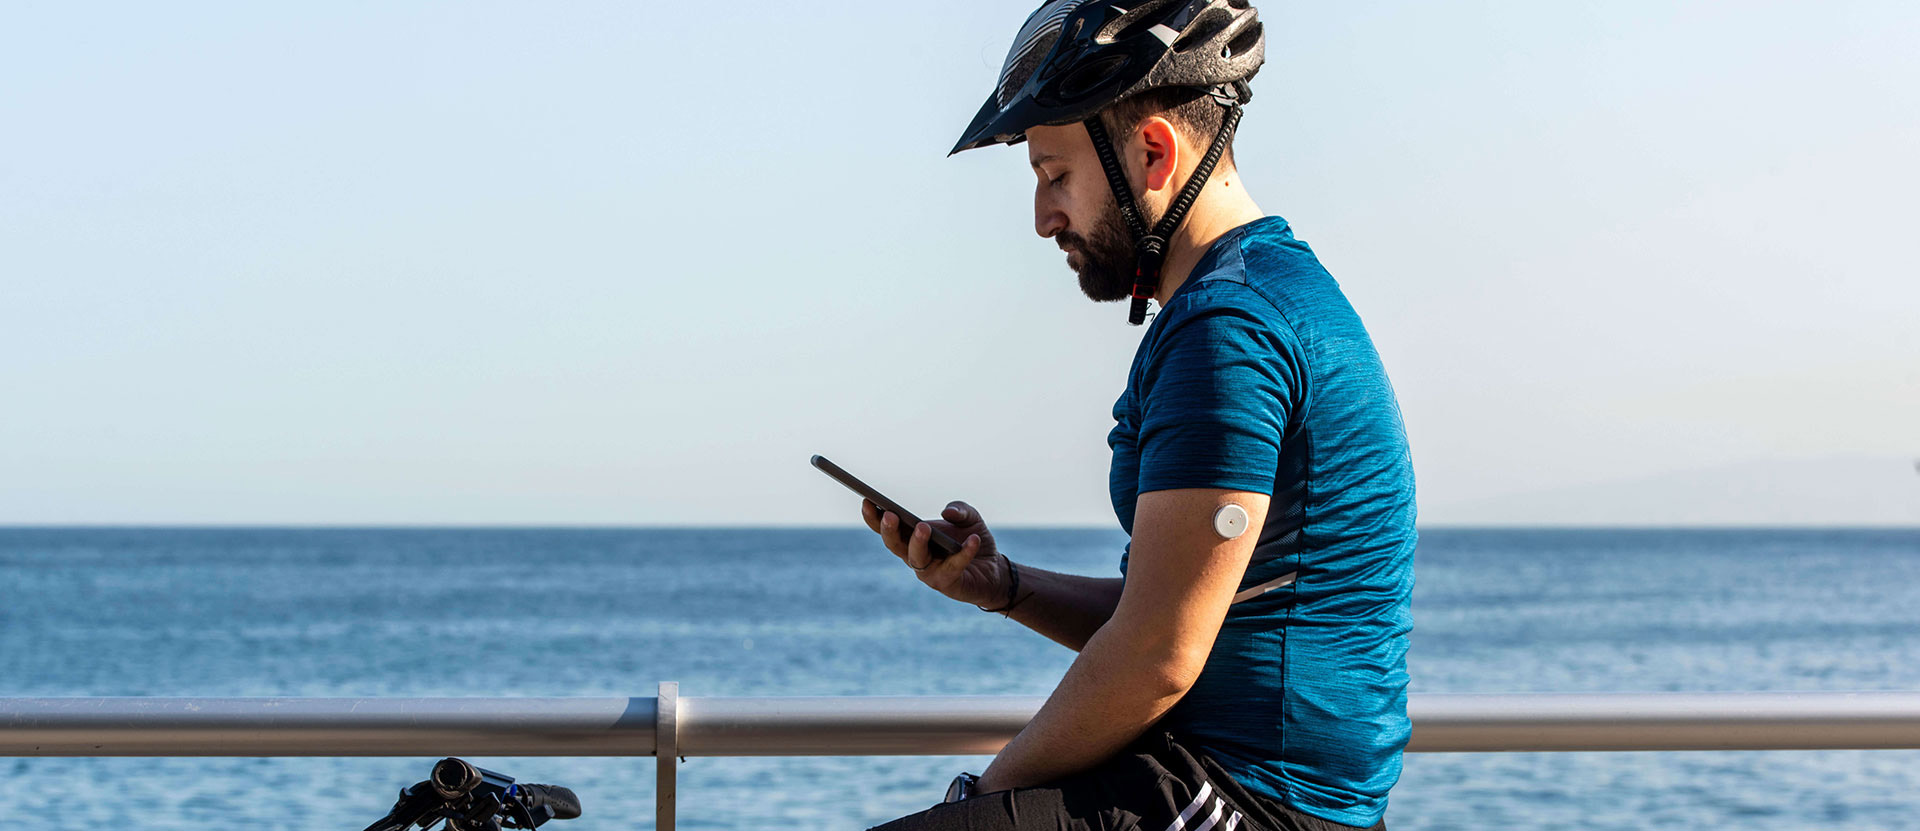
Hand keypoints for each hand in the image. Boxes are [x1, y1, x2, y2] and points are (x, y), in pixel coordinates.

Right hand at [860, 499, 1005, 608]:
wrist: (994, 569)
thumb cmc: (973, 540)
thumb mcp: (970, 518)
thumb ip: (960, 509)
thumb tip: (947, 512)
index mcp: (913, 538)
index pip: (887, 528)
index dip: (874, 517)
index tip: (866, 500)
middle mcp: (915, 556)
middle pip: (894, 545)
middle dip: (889, 530)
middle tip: (890, 515)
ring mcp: (929, 573)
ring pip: (915, 559)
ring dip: (917, 543)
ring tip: (923, 527)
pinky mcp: (947, 584)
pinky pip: (952, 567)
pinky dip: (964, 553)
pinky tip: (973, 540)